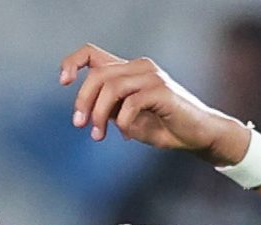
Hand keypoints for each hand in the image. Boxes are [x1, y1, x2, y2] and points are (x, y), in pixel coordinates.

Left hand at [58, 46, 245, 159]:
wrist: (197, 135)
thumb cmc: (164, 126)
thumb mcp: (129, 118)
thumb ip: (110, 110)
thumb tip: (88, 111)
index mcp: (128, 70)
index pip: (92, 53)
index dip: (73, 63)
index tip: (62, 82)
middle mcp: (138, 67)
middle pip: (98, 74)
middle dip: (83, 101)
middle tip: (80, 126)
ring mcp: (151, 76)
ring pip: (112, 87)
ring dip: (99, 114)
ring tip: (98, 135)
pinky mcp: (162, 91)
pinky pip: (131, 103)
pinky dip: (123, 122)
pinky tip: (127, 135)